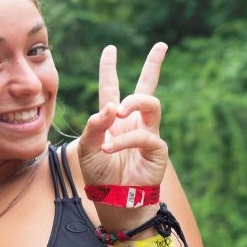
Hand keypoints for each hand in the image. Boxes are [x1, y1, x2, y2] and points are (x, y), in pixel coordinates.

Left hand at [78, 43, 168, 188]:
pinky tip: (109, 148)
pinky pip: (145, 136)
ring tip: (118, 110)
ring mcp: (147, 133)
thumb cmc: (99, 174)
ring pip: (151, 103)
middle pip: (146, 88)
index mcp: (112, 119)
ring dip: (134, 102)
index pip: (111, 87)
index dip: (109, 68)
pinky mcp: (157, 150)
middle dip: (154, 66)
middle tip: (161, 45)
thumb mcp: (85, 148)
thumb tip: (110, 106)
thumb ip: (93, 126)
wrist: (113, 200)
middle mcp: (132, 122)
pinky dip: (125, 140)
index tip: (110, 49)